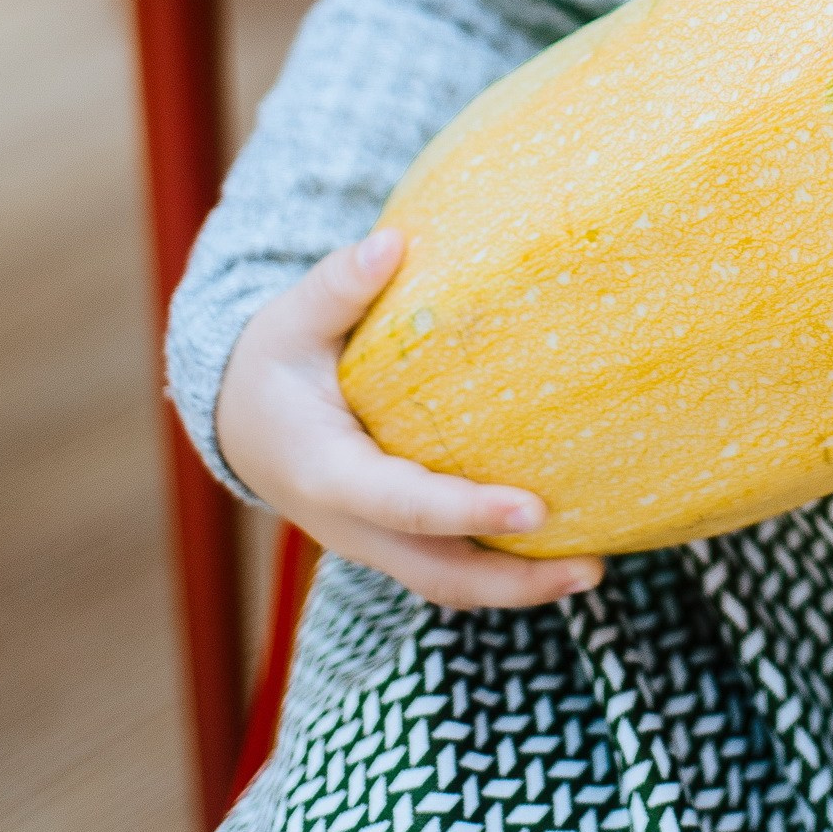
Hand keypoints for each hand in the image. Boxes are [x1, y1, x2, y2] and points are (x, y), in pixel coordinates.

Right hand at [217, 230, 603, 608]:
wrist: (238, 419)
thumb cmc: (274, 362)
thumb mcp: (294, 319)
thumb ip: (339, 284)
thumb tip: (391, 244)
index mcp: (326, 472)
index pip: (405, 504)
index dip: (468, 512)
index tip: (535, 508)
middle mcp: (351, 525)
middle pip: (437, 574)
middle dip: (515, 583)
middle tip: (594, 567)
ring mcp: (373, 542)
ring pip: (448, 582)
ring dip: (518, 587)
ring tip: (594, 568)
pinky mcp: (393, 540)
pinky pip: (449, 566)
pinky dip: (501, 569)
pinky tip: (560, 549)